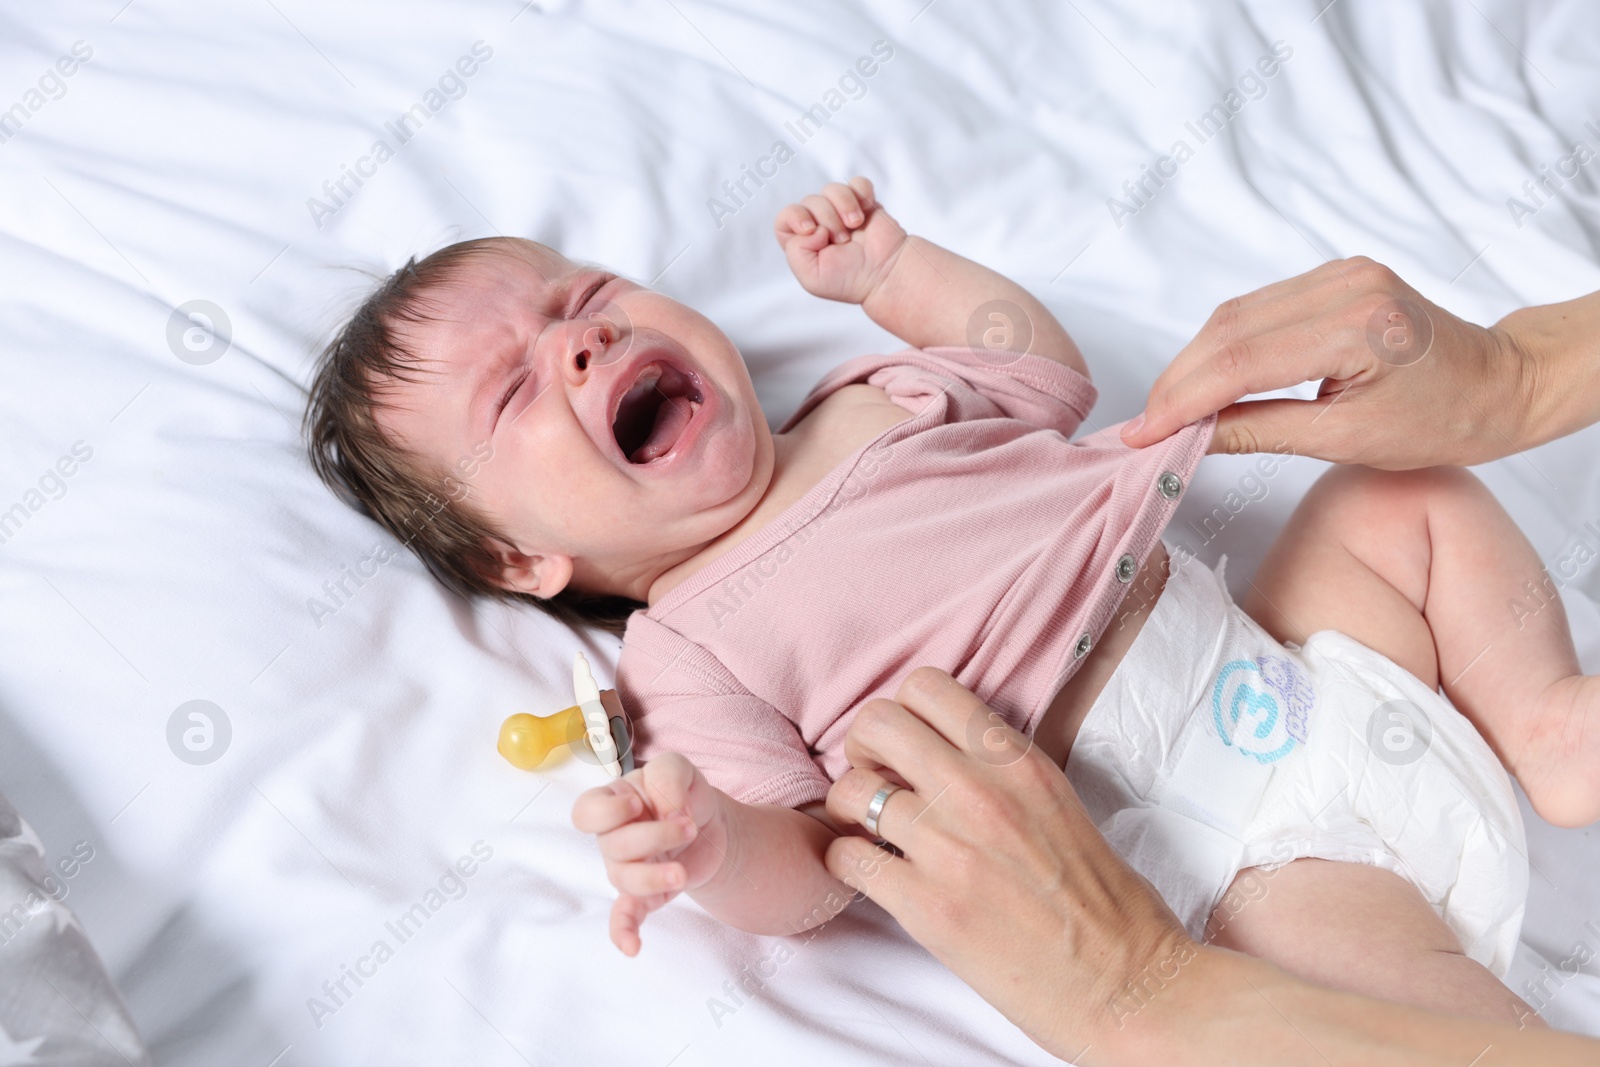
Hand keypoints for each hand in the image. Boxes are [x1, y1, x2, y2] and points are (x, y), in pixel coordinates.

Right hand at [571, 752, 729, 955]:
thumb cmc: (683, 793)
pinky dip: (624, 932)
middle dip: (654, 837)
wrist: (710, 826)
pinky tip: (632, 947)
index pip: (587, 812)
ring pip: (625, 879)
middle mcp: (611, 838)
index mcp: (612, 802)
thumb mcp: (679, 768)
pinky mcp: (644, 895)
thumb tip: (667, 810)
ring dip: (655, 876)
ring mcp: (625, 869)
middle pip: (613, 845)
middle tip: (688, 827)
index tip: (639, 804)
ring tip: (682, 871)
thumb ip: (669, 775)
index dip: (609, 811)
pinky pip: (624, 917)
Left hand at [774, 176, 908, 304]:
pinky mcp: (864, 203)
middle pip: (810, 201)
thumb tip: (812, 226)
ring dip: (843, 206)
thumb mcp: (811, 276)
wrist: (884, 274)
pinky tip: (866, 212)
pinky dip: (861, 193)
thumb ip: (796, 250)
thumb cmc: (849, 280)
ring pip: (831, 189)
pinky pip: (857, 183)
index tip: (812, 229)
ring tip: (855, 226)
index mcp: (803, 242)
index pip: (785, 217)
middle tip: (843, 241)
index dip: (795, 217)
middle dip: (827, 219)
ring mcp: (842, 212)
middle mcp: (820, 224)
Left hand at [822, 667, 1193, 1059]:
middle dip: (864, 748)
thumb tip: (942, 753)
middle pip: (877, 723)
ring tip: (872, 833)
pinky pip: (846, 859)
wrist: (1125, 983)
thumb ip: (999, 769)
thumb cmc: (1102, 901)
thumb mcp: (1058, 801)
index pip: (927, 687)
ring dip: (850, 811)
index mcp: (1016, 761)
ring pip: (850, 790)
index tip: (905, 745)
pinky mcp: (925, 906)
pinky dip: (845, 864)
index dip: (902, 712)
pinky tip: (870, 874)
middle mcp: (978, 791)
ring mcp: (948, 847)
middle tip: (877, 779)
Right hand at [1119, 257, 1526, 468]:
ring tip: (1168, 408)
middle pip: (1228, 328)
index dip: (1182, 398)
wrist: (1501, 383)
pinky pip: (1258, 306)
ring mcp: (1340, 273)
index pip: (1240, 360)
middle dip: (1178, 380)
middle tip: (1145, 426)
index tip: (1143, 434)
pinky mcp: (1336, 274)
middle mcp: (1346, 287)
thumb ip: (1258, 431)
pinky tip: (1206, 377)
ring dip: (1194, 362)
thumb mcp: (1346, 441)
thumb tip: (1188, 438)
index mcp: (1358, 329)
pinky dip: (1223, 344)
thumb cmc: (1442, 420)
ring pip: (1235, 314)